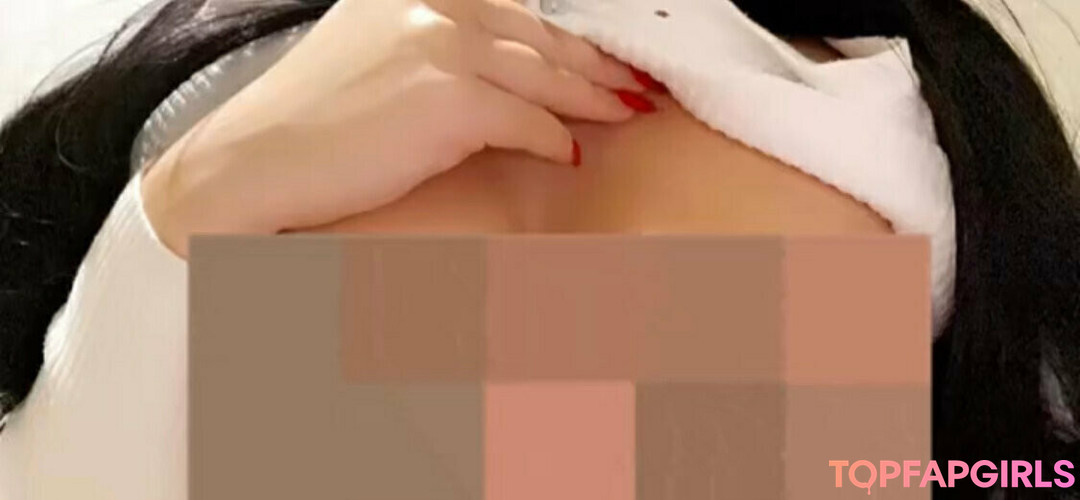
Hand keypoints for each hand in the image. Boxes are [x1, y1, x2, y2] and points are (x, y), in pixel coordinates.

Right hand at [142, 0, 646, 256]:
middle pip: (538, 36)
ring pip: (543, 74)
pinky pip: (526, 119)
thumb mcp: (372, 54)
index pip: (512, 11)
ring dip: (592, 98)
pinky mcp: (450, 96)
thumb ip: (431, 44)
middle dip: (596, 63)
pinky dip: (551, 138)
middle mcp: (433, 3)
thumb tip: (494, 65)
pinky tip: (568, 156)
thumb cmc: (307, 122)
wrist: (252, 163)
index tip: (603, 56)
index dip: (564, 37)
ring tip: (626, 113)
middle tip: (638, 85)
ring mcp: (443, 44)